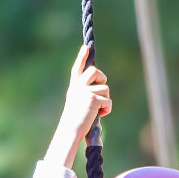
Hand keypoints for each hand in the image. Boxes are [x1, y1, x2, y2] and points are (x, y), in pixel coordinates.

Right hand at [45, 45, 112, 169]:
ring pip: (105, 89)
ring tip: (97, 111)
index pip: (77, 68)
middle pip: (95, 71)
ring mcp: (85, 92)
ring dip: (105, 100)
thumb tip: (101, 91)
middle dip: (102, 79)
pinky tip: (100, 115)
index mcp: (74, 87)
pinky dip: (107, 109)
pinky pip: (108, 101)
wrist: (70, 130)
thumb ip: (86, 94)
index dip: (82, 57)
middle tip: (101, 92)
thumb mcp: (78, 104)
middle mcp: (78, 86)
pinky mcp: (93, 99)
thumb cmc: (75, 121)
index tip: (86, 47)